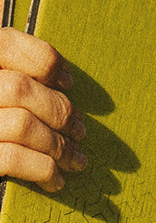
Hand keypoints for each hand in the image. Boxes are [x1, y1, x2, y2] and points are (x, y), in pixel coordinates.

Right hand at [0, 25, 86, 191]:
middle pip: (18, 87)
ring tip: (76, 160)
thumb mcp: (2, 101)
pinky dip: (43, 169)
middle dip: (60, 110)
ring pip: (21, 123)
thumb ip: (18, 84)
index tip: (68, 83)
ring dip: (58, 145)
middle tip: (81, 131)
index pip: (2, 41)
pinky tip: (55, 181)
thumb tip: (62, 84)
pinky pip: (11, 158)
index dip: (43, 58)